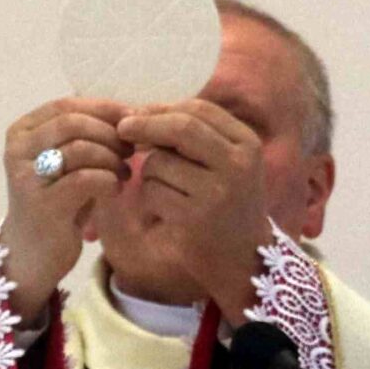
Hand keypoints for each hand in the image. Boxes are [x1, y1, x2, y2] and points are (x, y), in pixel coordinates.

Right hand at [0, 98, 129, 323]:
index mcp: (22, 132)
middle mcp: (17, 150)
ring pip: (80, 148)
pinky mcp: (42, 205)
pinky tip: (115, 189)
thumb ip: (88, 134)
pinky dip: (108, 180)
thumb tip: (132, 112)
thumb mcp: (68, 162)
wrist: (33, 255)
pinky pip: (85, 179)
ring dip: (112, 158)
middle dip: (110, 133)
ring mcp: (26, 177)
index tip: (133, 120)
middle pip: (73, 122)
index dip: (104, 109)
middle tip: (131, 149)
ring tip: (124, 172)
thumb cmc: (57, 203)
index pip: (67, 105)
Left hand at [117, 99, 272, 321]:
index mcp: (247, 144)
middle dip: (145, 125)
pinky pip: (153, 192)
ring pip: (160, 162)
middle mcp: (237, 165)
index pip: (199, 109)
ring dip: (149, 172)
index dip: (162, 108)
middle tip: (122, 129)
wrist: (246, 260)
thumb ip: (194, 136)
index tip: (138, 114)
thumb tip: (140, 112)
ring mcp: (218, 192)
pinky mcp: (196, 218)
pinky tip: (166, 210)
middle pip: (180, 127)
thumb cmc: (229, 205)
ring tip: (168, 190)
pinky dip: (149, 197)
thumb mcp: (227, 163)